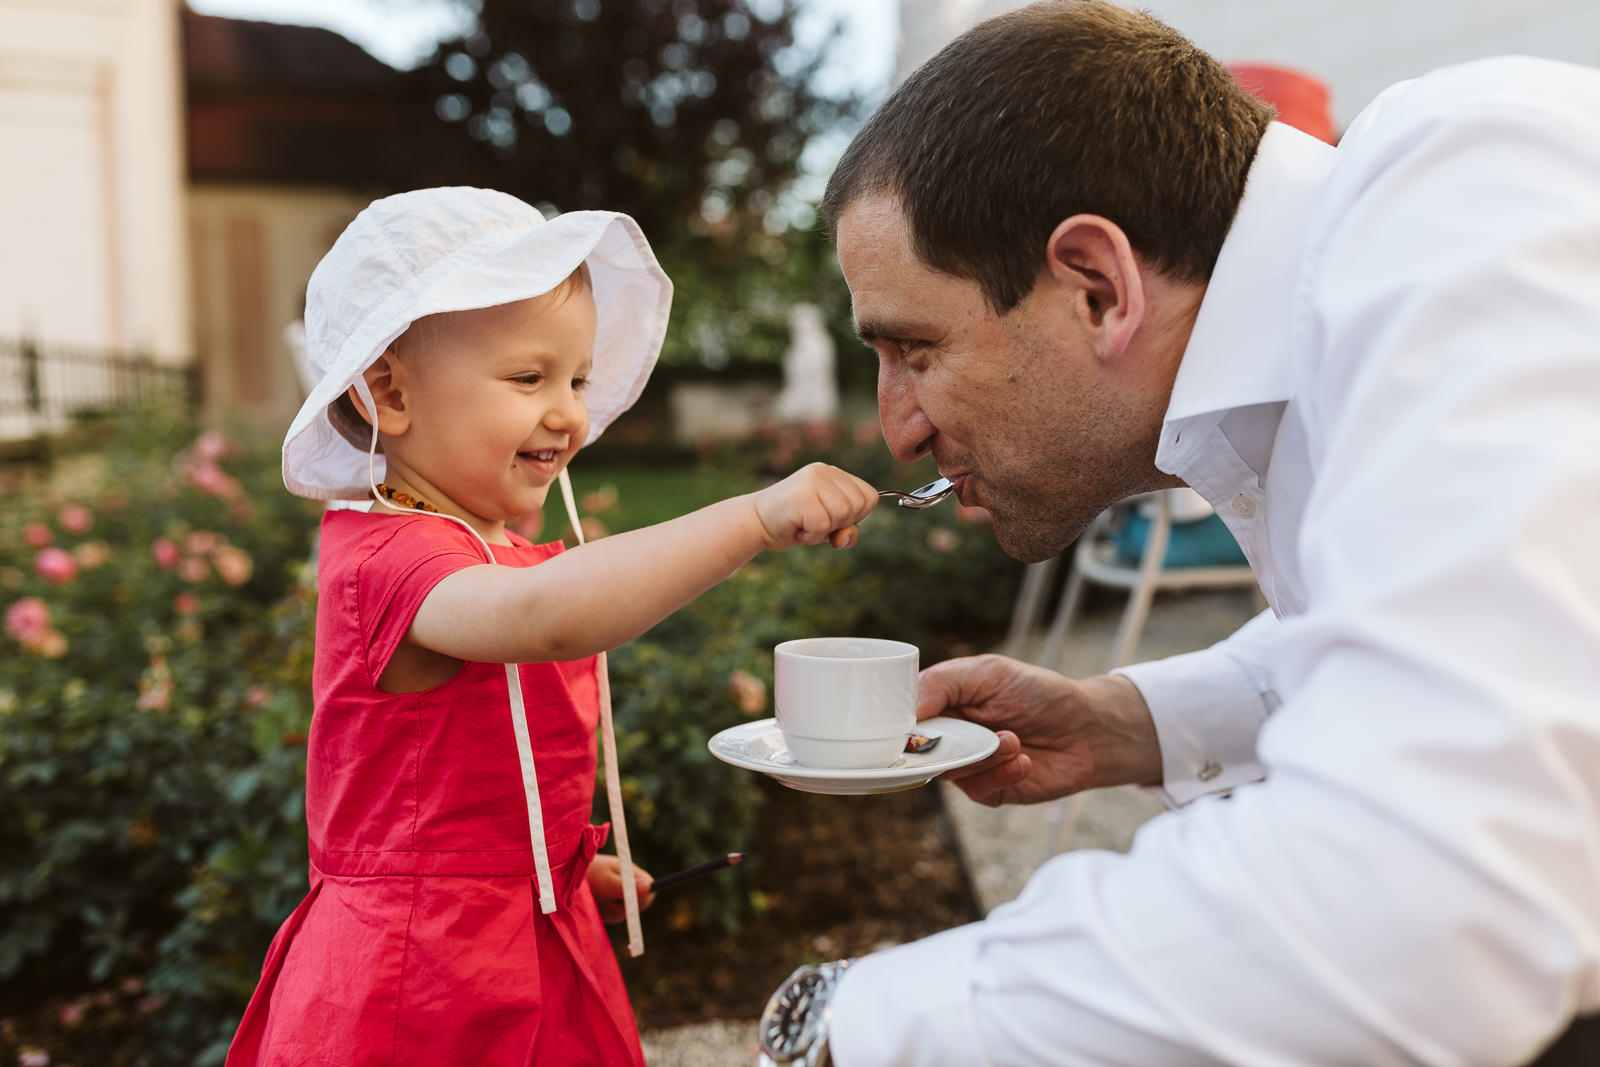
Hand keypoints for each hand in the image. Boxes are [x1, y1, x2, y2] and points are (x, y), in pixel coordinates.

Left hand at [586, 854, 654, 922]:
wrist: (561, 876)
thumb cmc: (585, 873)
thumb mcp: (605, 881)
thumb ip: (625, 887)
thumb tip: (649, 887)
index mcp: (630, 872)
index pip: (650, 887)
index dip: (644, 898)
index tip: (630, 905)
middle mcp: (626, 884)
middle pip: (637, 905)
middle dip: (623, 908)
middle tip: (606, 901)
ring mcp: (616, 895)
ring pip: (623, 914)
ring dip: (608, 911)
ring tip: (594, 899)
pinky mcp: (606, 905)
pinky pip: (610, 917)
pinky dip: (601, 914)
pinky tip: (591, 905)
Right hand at [752, 462, 878, 549]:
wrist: (757, 523)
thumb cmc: (795, 524)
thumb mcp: (829, 527)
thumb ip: (847, 531)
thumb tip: (845, 535)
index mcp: (834, 474)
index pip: (869, 497)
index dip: (856, 516)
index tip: (832, 518)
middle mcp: (824, 471)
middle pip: (858, 506)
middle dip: (839, 524)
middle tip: (813, 522)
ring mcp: (812, 481)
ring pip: (842, 515)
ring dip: (823, 530)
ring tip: (804, 523)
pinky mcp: (801, 495)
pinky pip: (822, 525)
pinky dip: (810, 535)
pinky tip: (796, 527)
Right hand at [918, 654, 1162, 806]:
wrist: (1088, 728)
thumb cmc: (1039, 693)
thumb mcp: (988, 672)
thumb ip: (943, 683)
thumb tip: (909, 710)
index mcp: (942, 703)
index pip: (903, 717)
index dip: (903, 723)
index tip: (913, 726)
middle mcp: (949, 736)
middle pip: (919, 749)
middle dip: (947, 743)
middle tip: (972, 735)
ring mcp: (968, 765)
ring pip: (949, 772)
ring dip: (983, 757)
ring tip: (1013, 740)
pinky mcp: (990, 790)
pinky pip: (978, 790)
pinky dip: (1001, 775)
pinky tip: (1023, 760)